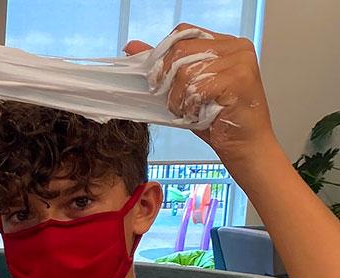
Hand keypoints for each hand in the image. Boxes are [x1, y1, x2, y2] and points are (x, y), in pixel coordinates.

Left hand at [124, 23, 273, 165]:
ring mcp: (241, 61)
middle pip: (180, 51)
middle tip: (174, 101)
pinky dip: (190, 105)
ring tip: (190, 109)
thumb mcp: (182, 86)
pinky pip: (197, 87)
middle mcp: (236, 47)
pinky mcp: (240, 79)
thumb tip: (132, 47)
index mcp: (225, 43)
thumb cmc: (215, 118)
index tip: (159, 79)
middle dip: (168, 81)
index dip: (163, 56)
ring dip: (179, 98)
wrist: (244, 144)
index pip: (182, 34)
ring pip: (185, 71)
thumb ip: (162, 63)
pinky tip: (199, 113)